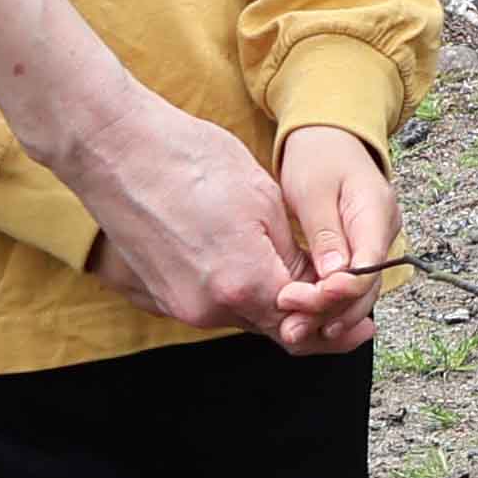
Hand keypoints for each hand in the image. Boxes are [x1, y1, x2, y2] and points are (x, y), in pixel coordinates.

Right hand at [0, 0, 315, 329]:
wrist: (114, 148)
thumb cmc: (187, 157)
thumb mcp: (264, 199)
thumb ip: (294, 254)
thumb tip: (318, 282)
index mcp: (244, 284)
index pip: (306, 323)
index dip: (338, 320)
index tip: (363, 320)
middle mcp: (210, 308)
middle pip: (276, 329)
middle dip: (313, 320)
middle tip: (347, 311)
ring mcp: (181, 306)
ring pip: (245, 318)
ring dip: (275, 305)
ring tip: (304, 280)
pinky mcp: (162, 295)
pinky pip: (215, 306)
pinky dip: (242, 295)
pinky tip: (256, 267)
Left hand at [269, 128, 391, 355]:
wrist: (330, 138)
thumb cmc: (319, 156)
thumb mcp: (313, 191)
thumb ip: (326, 234)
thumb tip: (336, 275)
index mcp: (376, 211)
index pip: (368, 265)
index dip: (339, 292)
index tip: (304, 302)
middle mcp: (384, 231)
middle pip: (367, 286)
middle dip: (331, 312)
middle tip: (293, 329)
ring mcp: (376, 242)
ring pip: (360, 290)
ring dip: (329, 314)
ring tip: (296, 331)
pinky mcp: (362, 249)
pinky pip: (352, 282)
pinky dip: (331, 302)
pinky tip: (309, 318)